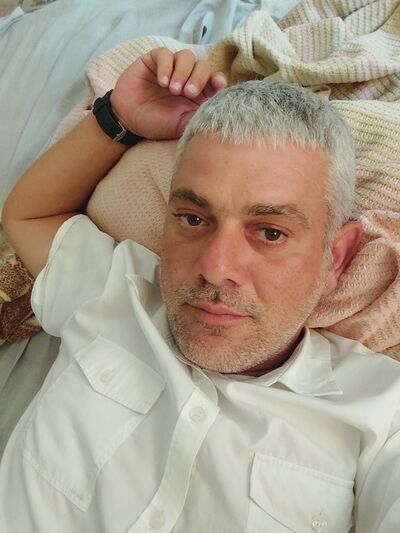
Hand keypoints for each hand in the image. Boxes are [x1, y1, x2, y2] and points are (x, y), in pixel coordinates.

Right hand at [110, 48, 227, 139]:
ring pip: (186, 56)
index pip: (214, 80)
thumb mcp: (183, 125)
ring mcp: (170, 68)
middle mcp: (186, 78)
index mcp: (198, 94)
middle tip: (189, 93)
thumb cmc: (157, 124)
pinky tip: (162, 82)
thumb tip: (221, 108)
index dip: (218, 79)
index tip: (218, 84)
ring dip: (182, 71)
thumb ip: (200, 115)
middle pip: (202, 66)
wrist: (129, 122)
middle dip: (198, 77)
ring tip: (173, 89)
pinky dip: (166, 66)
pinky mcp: (153, 60)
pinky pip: (165, 54)